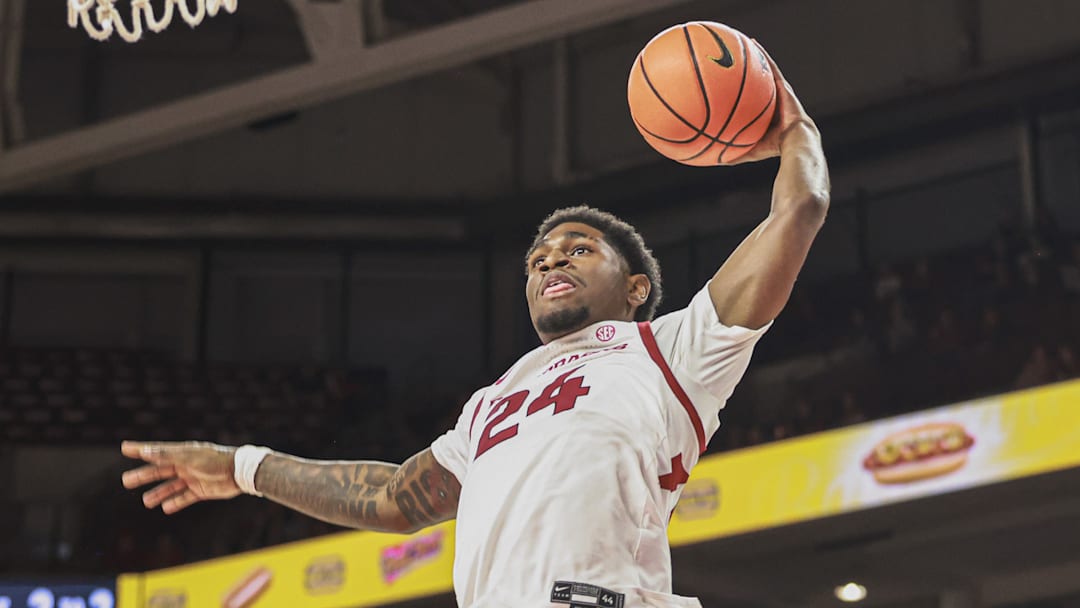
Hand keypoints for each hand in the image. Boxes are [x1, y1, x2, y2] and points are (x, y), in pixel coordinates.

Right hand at [121, 440, 240, 513]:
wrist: (240, 472)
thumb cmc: (214, 461)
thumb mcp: (188, 458)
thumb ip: (167, 455)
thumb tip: (145, 451)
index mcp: (182, 453)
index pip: (156, 450)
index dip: (140, 449)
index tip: (124, 448)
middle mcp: (186, 465)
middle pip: (160, 471)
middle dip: (144, 476)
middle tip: (126, 481)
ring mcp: (193, 478)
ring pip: (171, 486)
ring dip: (158, 493)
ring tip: (146, 501)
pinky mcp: (201, 491)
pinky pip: (185, 497)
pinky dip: (175, 502)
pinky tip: (165, 508)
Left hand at [722, 40, 817, 165]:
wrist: (795, 140)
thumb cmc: (775, 148)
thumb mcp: (749, 151)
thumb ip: (734, 153)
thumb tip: (714, 161)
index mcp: (766, 115)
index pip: (754, 102)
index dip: (744, 94)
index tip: (731, 88)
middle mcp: (773, 101)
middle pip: (759, 83)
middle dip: (749, 73)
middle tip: (733, 63)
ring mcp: (779, 92)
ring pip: (765, 71)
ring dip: (756, 58)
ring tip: (744, 45)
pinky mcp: (783, 86)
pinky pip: (771, 67)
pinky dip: (762, 55)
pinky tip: (752, 43)